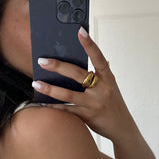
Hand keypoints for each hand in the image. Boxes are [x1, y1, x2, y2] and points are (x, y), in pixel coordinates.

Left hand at [31, 27, 134, 141]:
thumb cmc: (112, 104)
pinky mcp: (88, 116)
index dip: (90, 44)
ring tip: (36, 83)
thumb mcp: (109, 86)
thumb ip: (96, 76)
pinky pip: (67, 110)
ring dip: (50, 89)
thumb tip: (74, 64)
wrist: (122, 127)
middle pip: (77, 74)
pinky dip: (54, 106)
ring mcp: (94, 103)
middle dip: (58, 66)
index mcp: (108, 78)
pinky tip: (42, 102)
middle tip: (42, 60)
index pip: (99, 58)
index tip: (80, 31)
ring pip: (68, 95)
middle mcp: (102, 89)